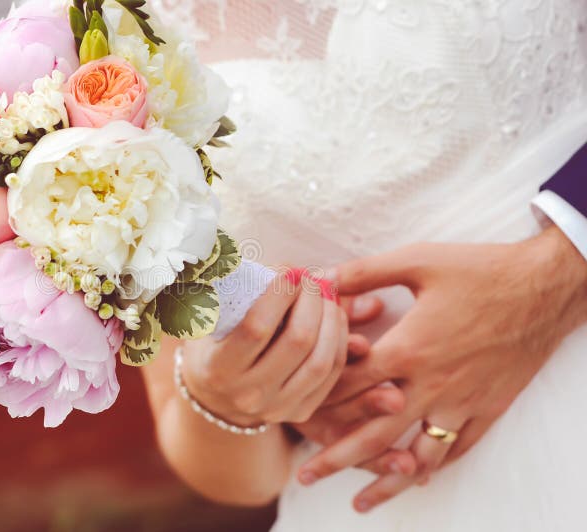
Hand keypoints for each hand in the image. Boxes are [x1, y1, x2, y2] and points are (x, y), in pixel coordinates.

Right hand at [182, 268, 350, 426]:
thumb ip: (239, 292)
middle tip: (310, 279)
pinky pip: (331, 373)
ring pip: (321, 359)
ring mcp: (277, 407)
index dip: (279, 293)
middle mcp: (248, 393)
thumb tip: (287, 265)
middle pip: (297, 340)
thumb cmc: (213, 346)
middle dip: (311, 300)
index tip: (288, 270)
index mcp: (218, 368)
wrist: (215, 399)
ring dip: (331, 319)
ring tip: (326, 295)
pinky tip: (334, 317)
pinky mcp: (300, 412)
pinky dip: (339, 340)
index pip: (256, 327)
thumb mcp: (208, 320)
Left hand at [297, 227, 586, 511]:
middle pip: (375, 430)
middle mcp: (432, 382)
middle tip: (306, 477)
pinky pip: (458, 447)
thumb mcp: (418, 260)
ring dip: (386, 478)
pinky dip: (436, 466)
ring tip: (360, 502)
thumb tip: (322, 277)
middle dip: (337, 456)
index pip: (351, 382)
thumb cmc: (481, 270)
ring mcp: (462, 400)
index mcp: (409, 347)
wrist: (546, 286)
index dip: (319, 396)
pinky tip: (417, 480)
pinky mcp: (489, 407)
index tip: (294, 411)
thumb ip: (365, 272)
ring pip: (418, 453)